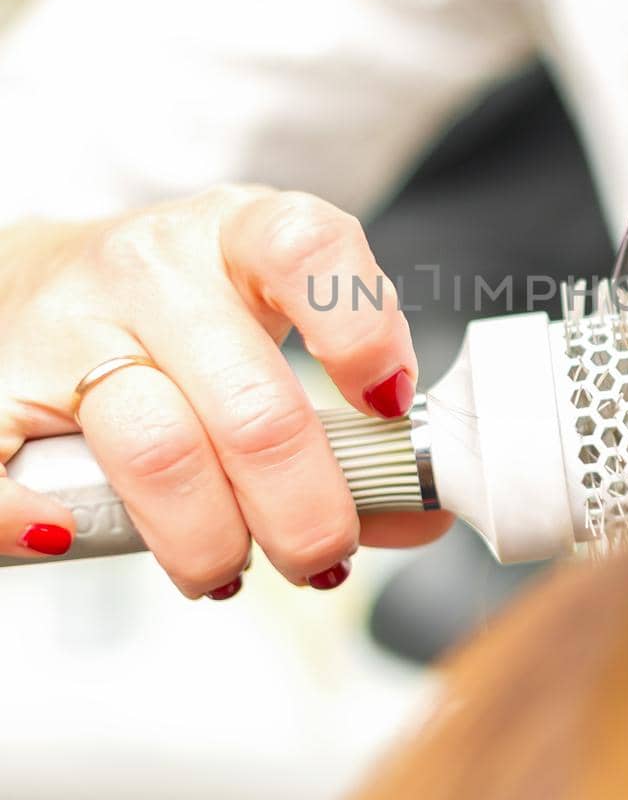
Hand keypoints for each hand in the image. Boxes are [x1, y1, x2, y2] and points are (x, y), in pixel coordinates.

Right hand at [0, 188, 450, 595]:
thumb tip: (417, 511)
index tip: (387, 407)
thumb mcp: (265, 330)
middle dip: (307, 512)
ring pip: (161, 457)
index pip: (308, 249)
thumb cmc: (172, 320)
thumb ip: (344, 417)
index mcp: (234, 234)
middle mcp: (150, 269)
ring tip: (225, 565)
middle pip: (254, 407)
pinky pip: (17, 484)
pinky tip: (86, 538)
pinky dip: (52, 529)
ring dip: (210, 542)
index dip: (362, 335)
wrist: (28, 285)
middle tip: (321, 555)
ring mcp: (64, 327)